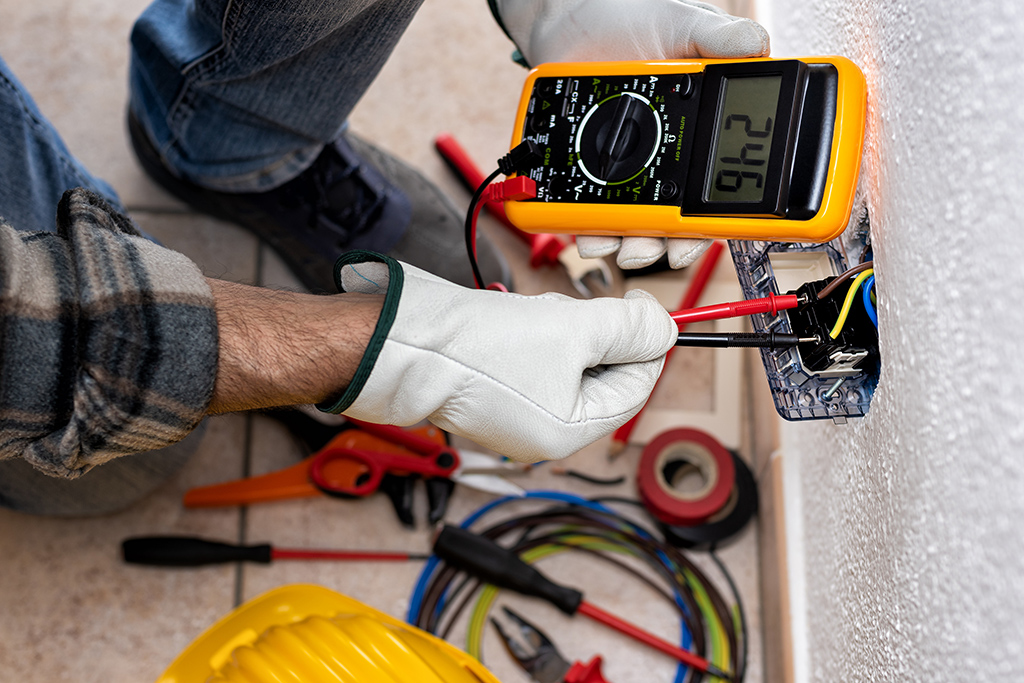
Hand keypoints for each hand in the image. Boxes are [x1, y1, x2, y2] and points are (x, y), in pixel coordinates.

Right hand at [320, 252, 676, 461]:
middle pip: (602, 375)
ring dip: (566, 329)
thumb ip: (630, 329)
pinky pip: (538, 358)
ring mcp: (517, 410)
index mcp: (568, 432)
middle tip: (581, 308)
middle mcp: (543, 431)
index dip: (646, 345)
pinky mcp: (495, 388)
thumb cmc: (479, 347)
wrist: (405, 340)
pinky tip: (518, 319)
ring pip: (570, 361)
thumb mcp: (574, 330)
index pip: (634, 387)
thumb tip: (666, 329)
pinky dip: (538, 332)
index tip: (644, 306)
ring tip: (538, 315)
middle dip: (596, 334)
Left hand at [495, 0, 769, 268]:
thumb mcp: (684, 24)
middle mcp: (667, 159)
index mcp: (702, 132)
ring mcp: (625, 169)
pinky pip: (591, 210)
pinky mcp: (587, 171)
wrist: (572, 17)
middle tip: (667, 250)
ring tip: (621, 246)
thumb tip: (759, 48)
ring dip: (630, 244)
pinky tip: (589, 232)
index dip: (722, 218)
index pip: (720, 185)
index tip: (715, 231)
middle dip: (673, 243)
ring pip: (635, 225)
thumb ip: (721, 38)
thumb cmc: (632, 19)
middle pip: (678, 219)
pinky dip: (590, 228)